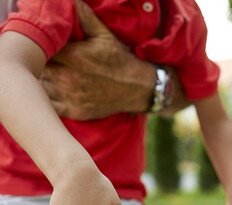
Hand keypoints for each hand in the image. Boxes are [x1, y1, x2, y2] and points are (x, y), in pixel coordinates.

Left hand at [40, 0, 155, 119]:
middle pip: (40, 69)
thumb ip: (84, 17)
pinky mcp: (75, 111)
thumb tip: (72, 1)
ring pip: (43, 87)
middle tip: (47, 61)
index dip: (41, 47)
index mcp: (73, 56)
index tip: (46, 47)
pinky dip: (49, 99)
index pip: (42, 49)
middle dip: (41, 64)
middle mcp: (69, 77)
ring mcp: (71, 96)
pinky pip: (52, 106)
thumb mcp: (104, 35)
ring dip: (44, 81)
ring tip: (53, 75)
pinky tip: (55, 91)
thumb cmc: (120, 61)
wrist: (136, 89)